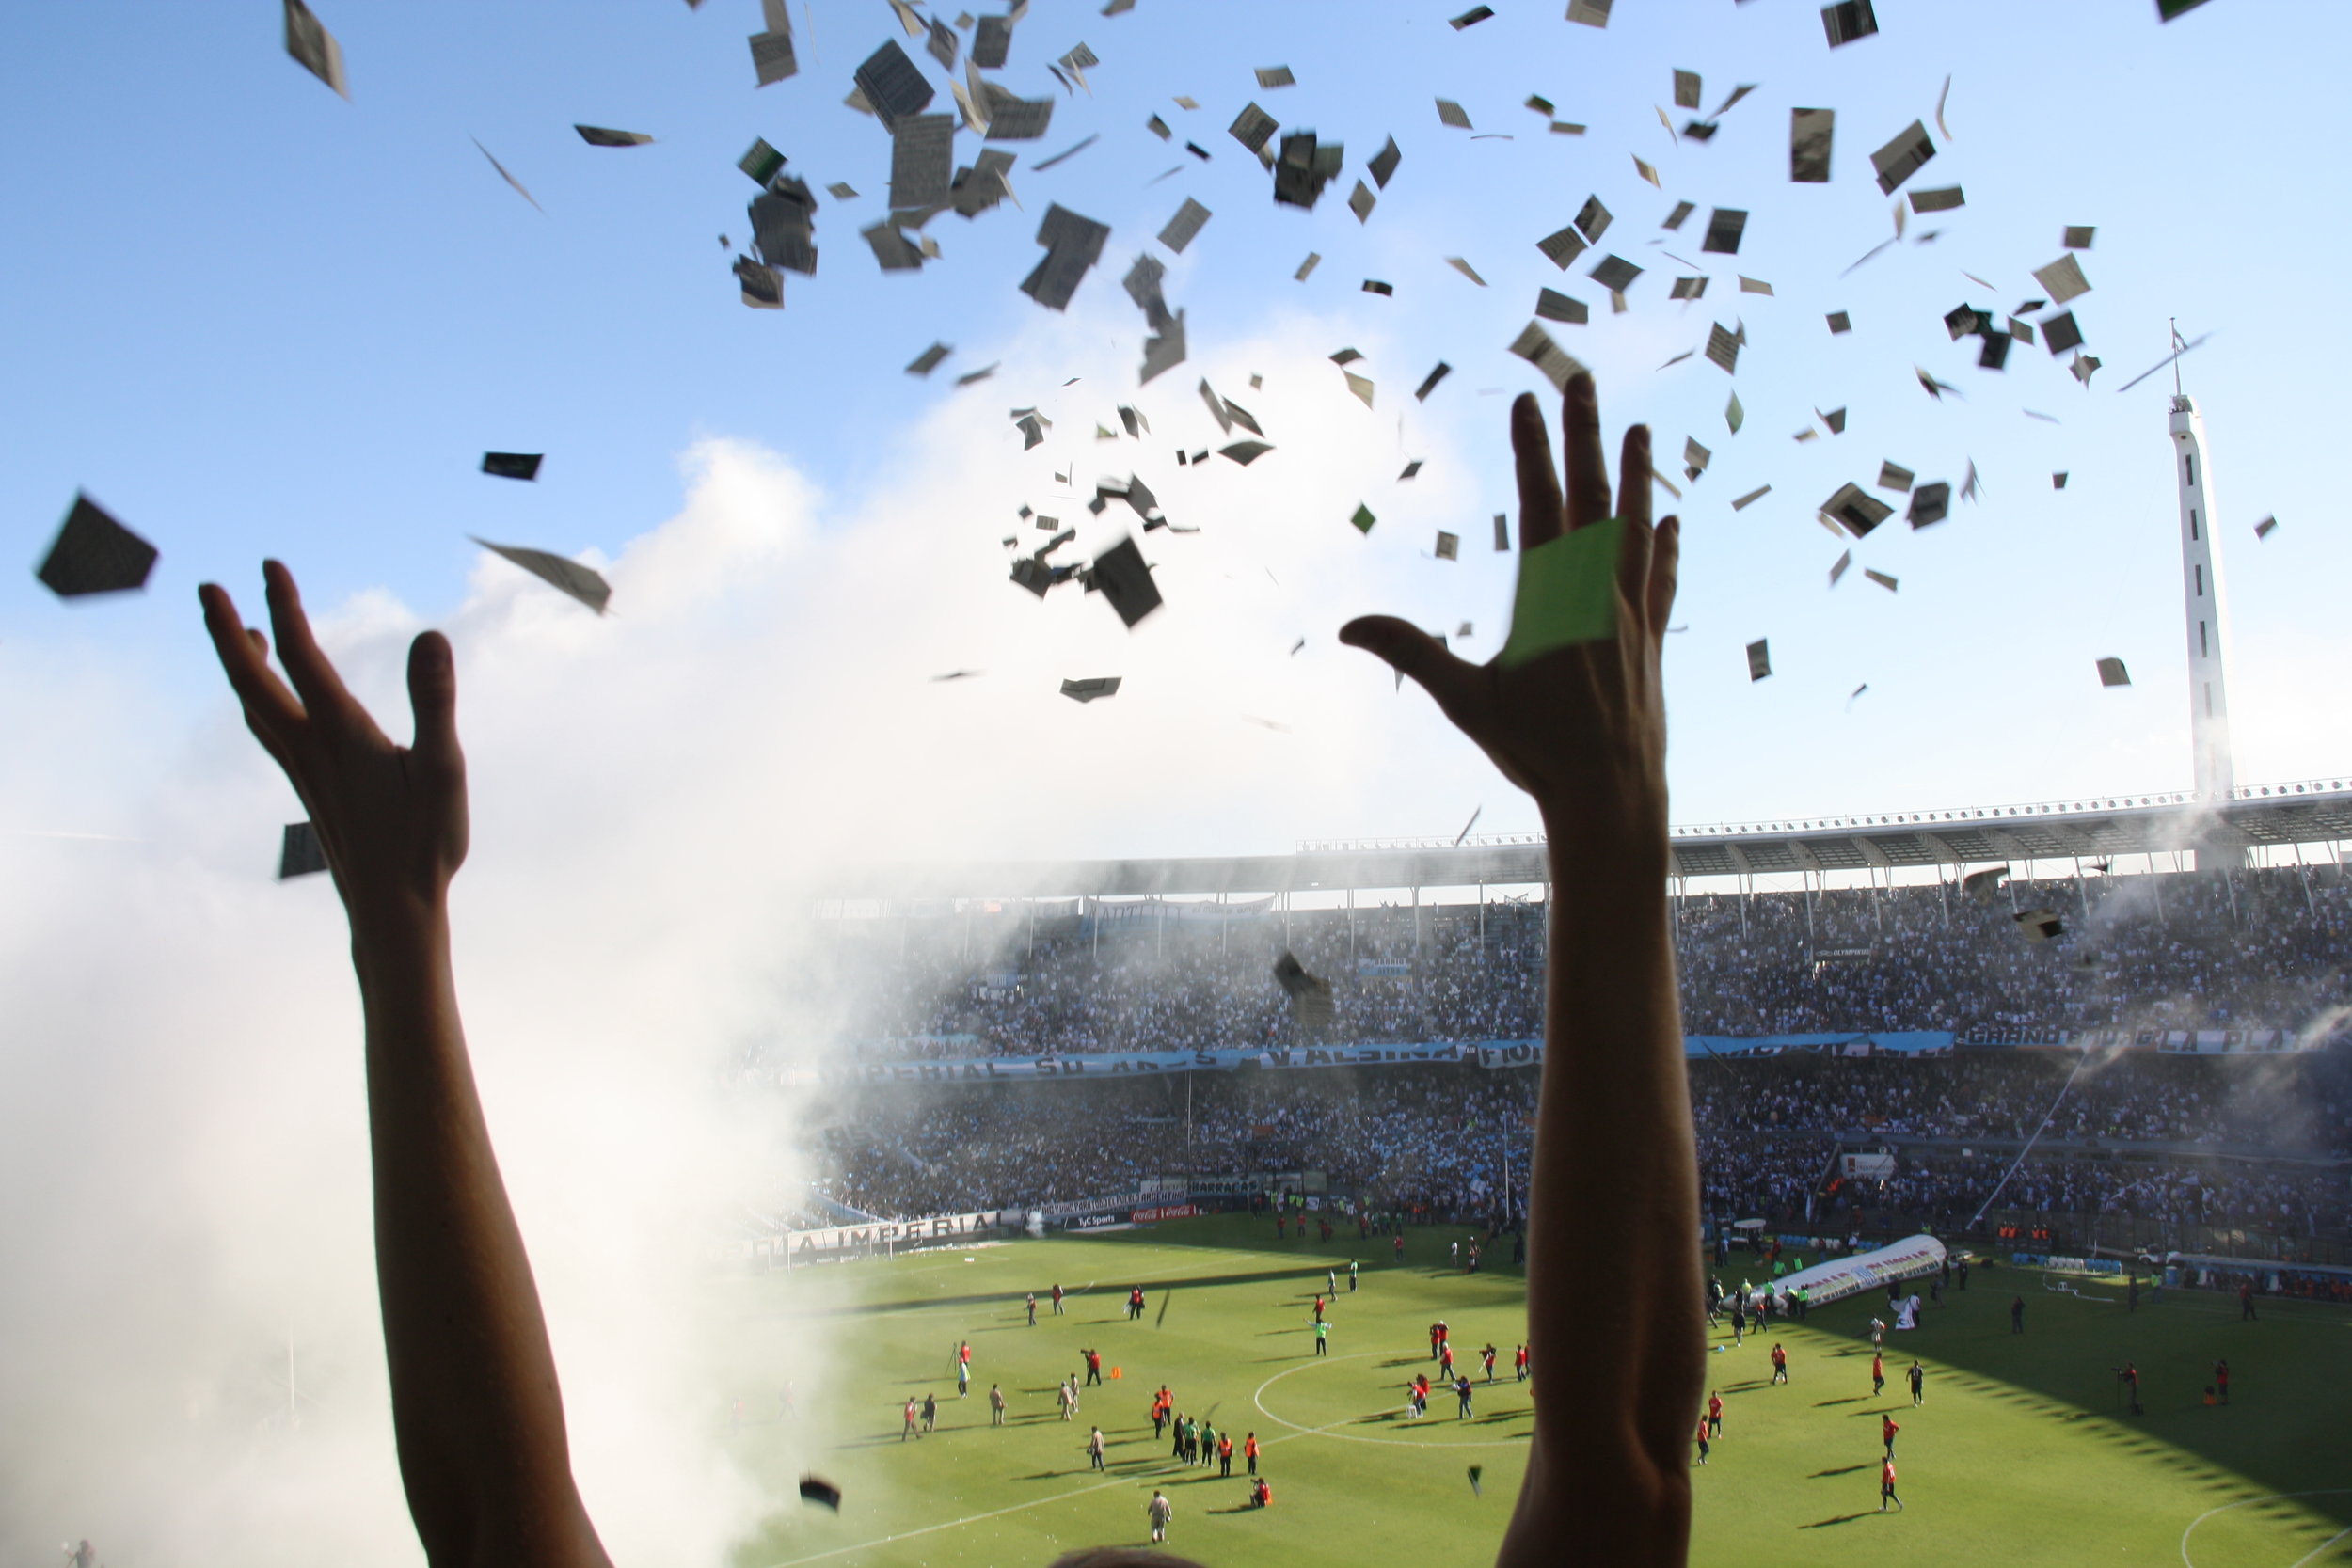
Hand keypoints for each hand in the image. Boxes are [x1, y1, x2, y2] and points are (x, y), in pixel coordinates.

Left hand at [199, 560, 467, 927]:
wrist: (392, 908)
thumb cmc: (423, 843)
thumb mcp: (443, 770)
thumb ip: (434, 701)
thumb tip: (429, 637)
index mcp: (340, 734)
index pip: (303, 657)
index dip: (284, 608)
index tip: (268, 566)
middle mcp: (310, 747)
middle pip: (253, 681)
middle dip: (227, 632)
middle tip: (209, 590)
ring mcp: (304, 769)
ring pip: (255, 706)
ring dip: (240, 665)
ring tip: (241, 634)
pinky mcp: (310, 787)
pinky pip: (269, 730)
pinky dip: (259, 699)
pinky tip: (274, 702)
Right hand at [1341, 373, 1678, 850]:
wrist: (1614, 796)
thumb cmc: (1538, 752)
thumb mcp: (1466, 702)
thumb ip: (1412, 654)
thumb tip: (1350, 627)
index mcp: (1551, 598)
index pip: (1540, 504)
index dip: (1532, 449)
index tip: (1526, 400)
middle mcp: (1597, 594)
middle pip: (1594, 496)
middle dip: (1586, 434)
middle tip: (1583, 381)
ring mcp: (1630, 614)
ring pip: (1637, 527)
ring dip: (1639, 474)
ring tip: (1641, 429)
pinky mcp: (1650, 641)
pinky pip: (1660, 579)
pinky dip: (1665, 546)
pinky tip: (1670, 523)